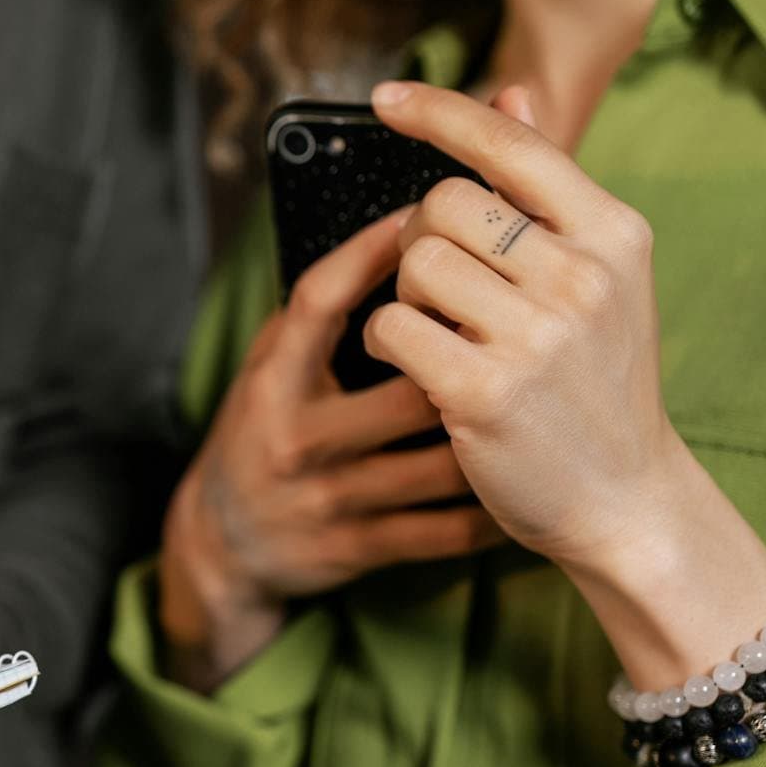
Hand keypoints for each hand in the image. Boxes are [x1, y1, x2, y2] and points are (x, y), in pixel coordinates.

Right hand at [159, 212, 499, 691]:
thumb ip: (318, 316)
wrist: (224, 545)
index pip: (318, 304)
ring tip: (541, 401)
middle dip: (473, 359)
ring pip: (443, 462)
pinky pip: (448, 531)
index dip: (372, 255)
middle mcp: (296, 440)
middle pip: (410, 388)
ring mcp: (330, 499)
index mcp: (272, 384)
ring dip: (498, 432)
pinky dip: (494, 506)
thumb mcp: (270, 368)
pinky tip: (526, 474)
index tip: (423, 218)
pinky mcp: (359, 548)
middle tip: (521, 331)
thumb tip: (406, 230)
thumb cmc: (265, 432)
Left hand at [365, 81, 765, 684]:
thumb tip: (510, 94)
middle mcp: (581, 276)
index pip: (513, 147)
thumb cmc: (596, 380)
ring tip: (447, 336)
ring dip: (406, 297)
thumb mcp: (598, 276)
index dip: (441, 114)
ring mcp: (534, 335)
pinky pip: (391, 325)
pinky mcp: (482, 390)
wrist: (622, 498)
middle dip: (422, 242)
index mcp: (614, 234)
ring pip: (412, 264)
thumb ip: (548, 187)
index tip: (387, 98)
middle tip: (449, 293)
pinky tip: (424, 369)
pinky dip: (390, 343)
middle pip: (442, 204)